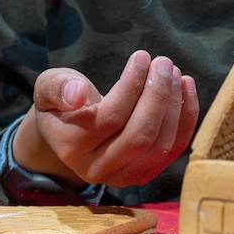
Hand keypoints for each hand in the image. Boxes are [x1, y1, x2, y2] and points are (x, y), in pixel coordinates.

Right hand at [11, 51, 198, 188]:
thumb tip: (78, 93)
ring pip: (160, 145)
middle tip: (164, 62)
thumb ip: (57, 87)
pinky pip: (173, 150)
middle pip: (139, 135)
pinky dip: (186, 119)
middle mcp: (96, 169)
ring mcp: (123, 177)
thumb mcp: (48, 87)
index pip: (110, 117)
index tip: (142, 56)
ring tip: (174, 73)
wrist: (69, 133)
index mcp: (71, 147)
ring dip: (175, 106)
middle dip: (158, 95)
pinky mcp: (144, 175)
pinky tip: (186, 88)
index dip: (131, 86)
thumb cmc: (61, 103)